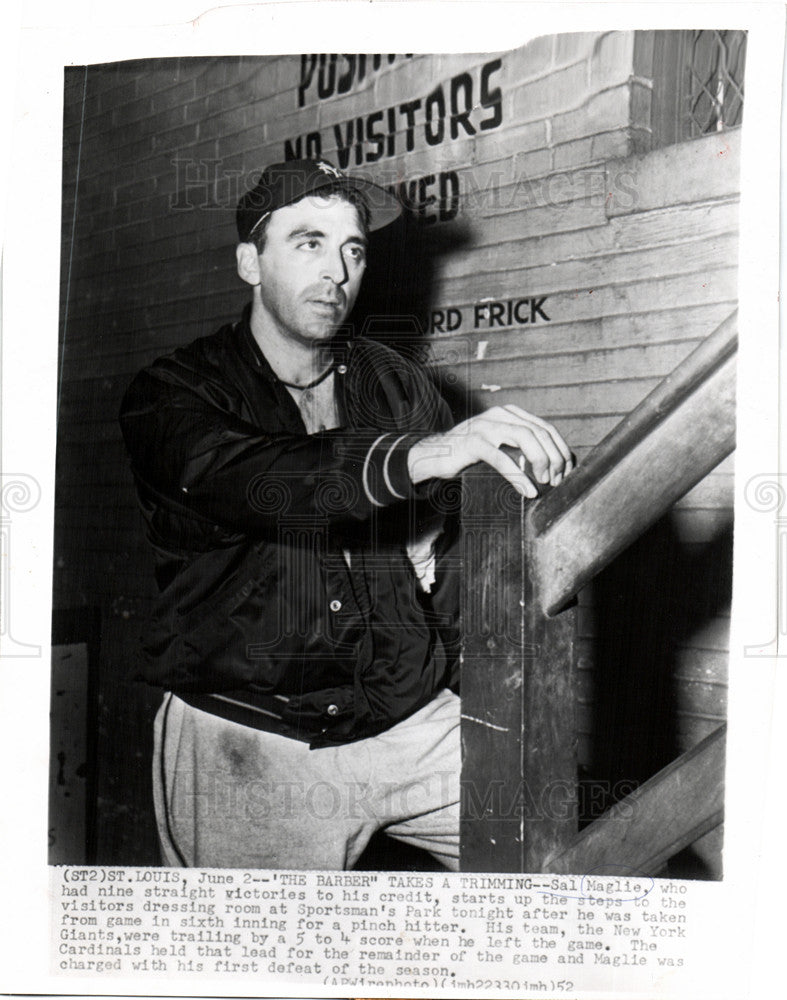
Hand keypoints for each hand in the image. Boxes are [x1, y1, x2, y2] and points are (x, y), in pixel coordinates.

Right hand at [407, 404, 572, 497]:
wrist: (433, 455)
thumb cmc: (469, 454)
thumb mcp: (499, 445)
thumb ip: (520, 447)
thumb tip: (551, 466)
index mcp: (510, 413)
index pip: (546, 428)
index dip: (561, 450)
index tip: (566, 472)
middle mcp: (500, 414)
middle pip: (540, 431)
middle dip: (555, 458)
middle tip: (557, 481)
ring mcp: (486, 426)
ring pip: (525, 437)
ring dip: (541, 461)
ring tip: (545, 482)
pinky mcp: (473, 442)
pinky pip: (501, 457)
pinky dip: (518, 475)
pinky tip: (527, 490)